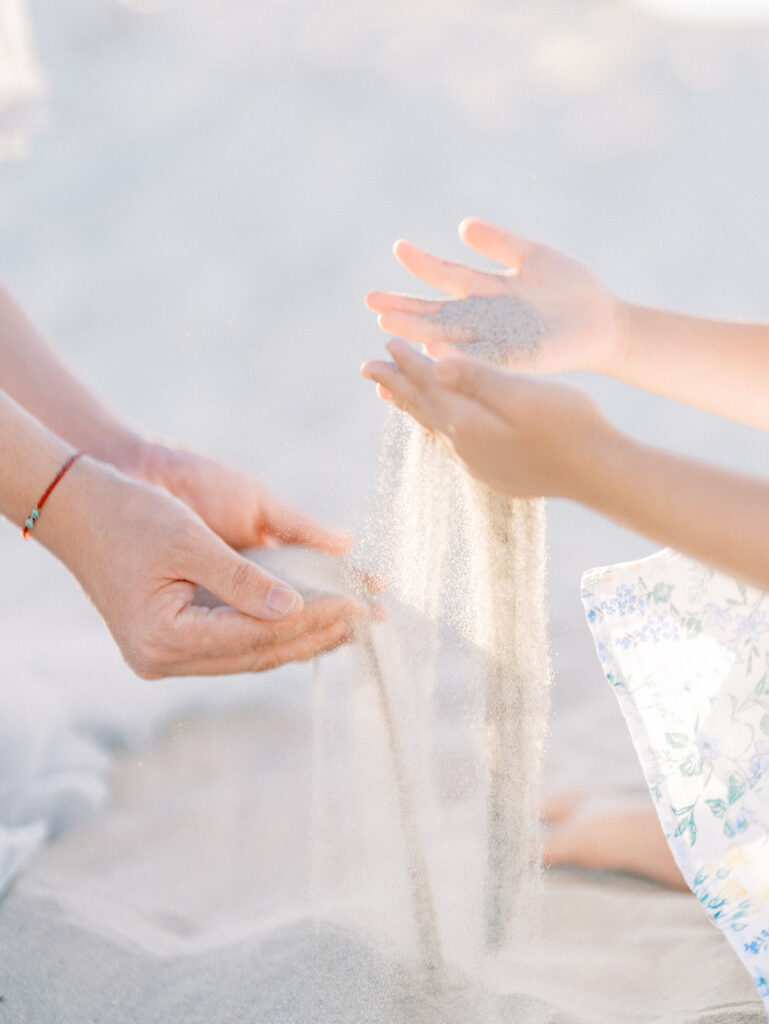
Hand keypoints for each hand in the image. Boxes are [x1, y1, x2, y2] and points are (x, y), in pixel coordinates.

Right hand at [45, 459, 370, 678]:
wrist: (75, 506)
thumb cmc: (127, 513)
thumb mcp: (188, 540)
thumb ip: (242, 579)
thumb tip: (296, 607)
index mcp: (162, 638)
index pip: (255, 636)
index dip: (310, 621)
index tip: (355, 604)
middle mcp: (162, 658)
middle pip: (256, 654)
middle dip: (314, 636)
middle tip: (366, 620)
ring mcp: (165, 655)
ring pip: (249, 654)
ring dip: (300, 638)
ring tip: (349, 626)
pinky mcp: (172, 641)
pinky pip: (235, 642)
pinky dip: (272, 631)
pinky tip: (308, 622)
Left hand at [361, 339, 611, 500]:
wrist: (598, 473)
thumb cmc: (569, 425)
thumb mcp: (523, 393)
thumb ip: (478, 378)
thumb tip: (434, 363)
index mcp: (467, 422)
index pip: (429, 384)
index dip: (407, 361)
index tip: (386, 340)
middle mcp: (464, 446)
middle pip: (422, 407)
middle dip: (396, 384)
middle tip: (368, 368)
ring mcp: (478, 463)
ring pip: (435, 426)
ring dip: (414, 406)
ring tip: (395, 394)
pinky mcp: (494, 472)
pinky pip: (453, 442)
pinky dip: (438, 424)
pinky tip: (444, 424)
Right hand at [366, 218, 623, 374]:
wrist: (604, 322)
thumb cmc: (571, 288)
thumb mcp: (533, 256)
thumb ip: (500, 243)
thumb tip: (462, 226)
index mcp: (487, 292)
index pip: (447, 277)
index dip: (423, 265)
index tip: (399, 248)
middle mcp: (484, 319)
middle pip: (437, 313)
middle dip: (405, 309)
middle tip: (372, 304)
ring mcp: (496, 341)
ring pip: (450, 337)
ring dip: (420, 334)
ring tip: (389, 327)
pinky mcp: (515, 360)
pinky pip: (481, 359)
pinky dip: (458, 356)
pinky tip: (435, 349)